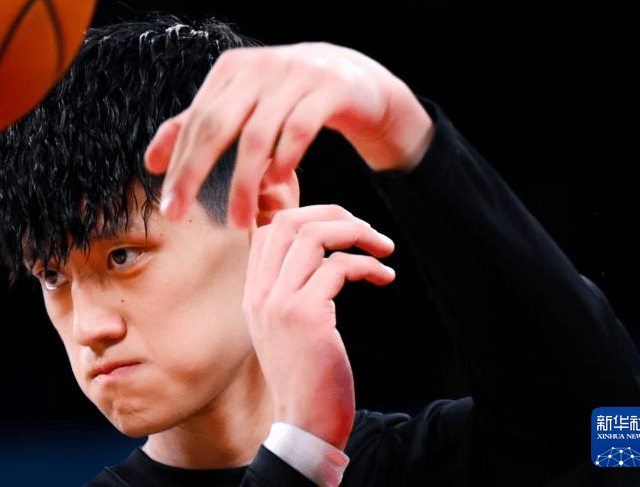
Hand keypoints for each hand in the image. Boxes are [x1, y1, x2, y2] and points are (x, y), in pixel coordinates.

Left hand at [145, 43, 433, 227]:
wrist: (355, 79)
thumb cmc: (289, 99)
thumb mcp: (243, 106)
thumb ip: (198, 128)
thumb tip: (151, 162)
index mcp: (231, 70)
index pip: (195, 122)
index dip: (179, 164)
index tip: (168, 207)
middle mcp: (259, 67)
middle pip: (216, 125)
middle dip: (194, 173)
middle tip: (180, 215)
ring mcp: (295, 75)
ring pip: (257, 134)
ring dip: (243, 182)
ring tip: (237, 220)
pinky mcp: (329, 89)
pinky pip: (300, 128)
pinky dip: (285, 159)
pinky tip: (277, 183)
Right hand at [242, 204, 395, 448]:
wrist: (305, 424)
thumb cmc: (306, 377)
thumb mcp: (287, 329)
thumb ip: (291, 292)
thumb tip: (320, 255)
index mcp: (254, 294)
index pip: (270, 230)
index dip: (308, 217)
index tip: (342, 231)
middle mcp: (261, 293)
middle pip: (290, 222)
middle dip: (334, 214)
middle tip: (366, 229)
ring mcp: (280, 303)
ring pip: (313, 236)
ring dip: (356, 232)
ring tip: (383, 248)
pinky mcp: (307, 315)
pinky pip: (339, 267)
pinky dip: (368, 266)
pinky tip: (385, 278)